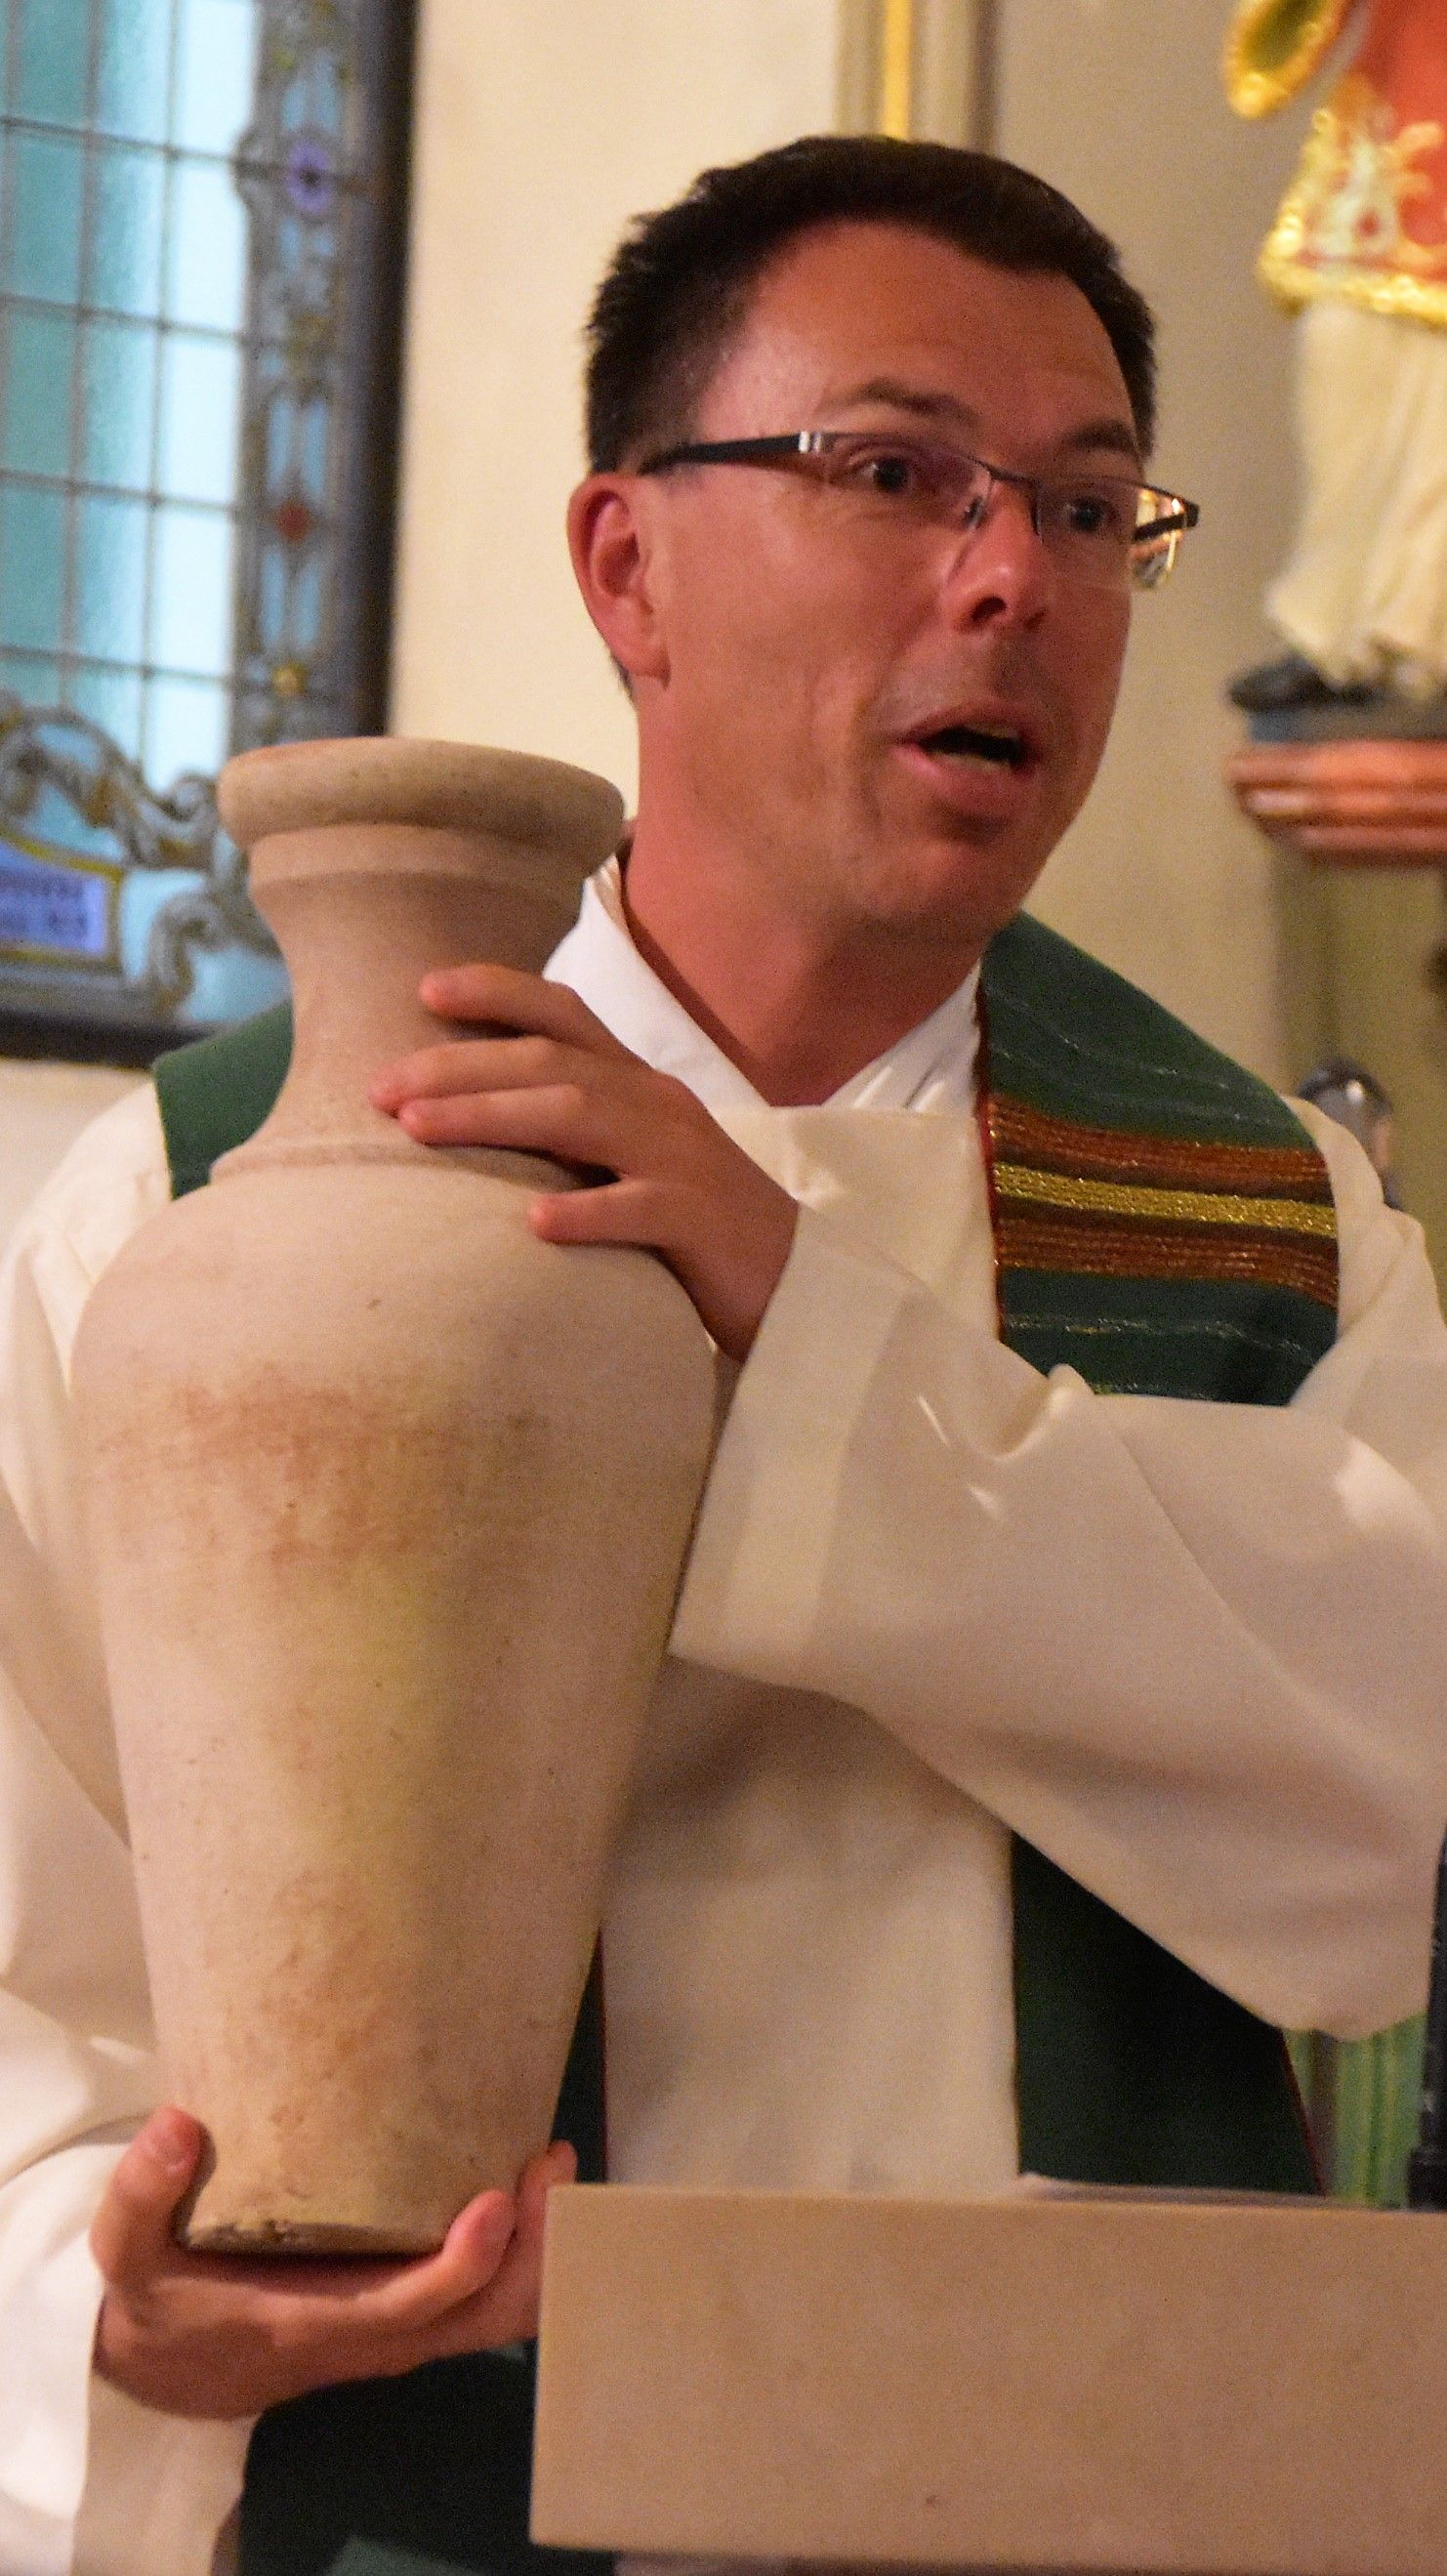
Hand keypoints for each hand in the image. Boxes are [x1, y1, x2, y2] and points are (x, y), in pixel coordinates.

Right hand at [91, 2107, 574, 2419]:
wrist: (170, 2368)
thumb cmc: (162, 2299)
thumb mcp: (128, 2253)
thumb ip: (142, 2193)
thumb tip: (178, 2126)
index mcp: (317, 2324)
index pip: (413, 2309)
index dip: (465, 2264)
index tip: (496, 2198)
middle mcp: (377, 2338)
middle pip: (486, 2319)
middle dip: (534, 2249)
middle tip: (548, 2159)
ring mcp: (402, 2330)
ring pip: (499, 2315)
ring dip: (540, 2248)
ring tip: (550, 2161)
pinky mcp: (411, 2313)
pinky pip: (488, 2299)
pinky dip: (523, 2252)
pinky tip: (527, 2184)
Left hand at [368, 967, 797, 1362]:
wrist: (801, 1285)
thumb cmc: (692, 1225)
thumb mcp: (631, 1159)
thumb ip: (569, 1133)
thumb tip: (466, 1120)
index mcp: (638, 1084)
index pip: (565, 1014)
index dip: (498, 992)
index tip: (424, 990)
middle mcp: (657, 1105)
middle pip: (550, 1063)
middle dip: (459, 1067)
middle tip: (378, 1088)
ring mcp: (682, 1160)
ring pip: (581, 1118)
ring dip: (493, 1118)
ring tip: (417, 1129)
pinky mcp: (700, 1223)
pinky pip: (639, 1211)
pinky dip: (585, 1214)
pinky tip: (532, 1224)